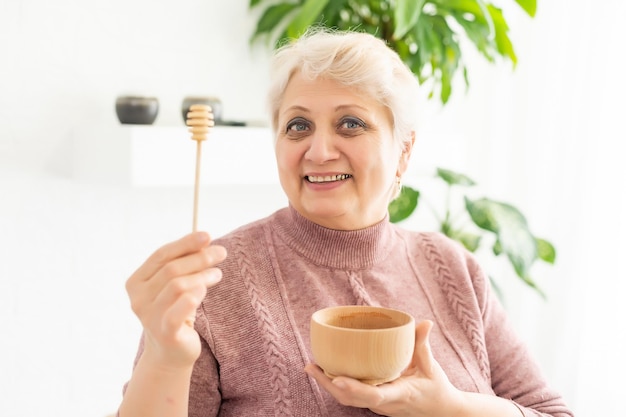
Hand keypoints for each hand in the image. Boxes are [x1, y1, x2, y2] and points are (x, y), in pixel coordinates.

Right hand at [125, 232, 226, 368]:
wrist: (170, 353)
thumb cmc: (174, 311)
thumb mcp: (175, 286)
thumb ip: (184, 265)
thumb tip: (205, 242)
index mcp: (136, 282)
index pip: (161, 255)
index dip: (184, 243)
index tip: (207, 235)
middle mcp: (138, 299)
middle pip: (171, 269)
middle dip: (199, 258)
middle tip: (221, 253)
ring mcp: (149, 317)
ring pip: (177, 286)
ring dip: (202, 276)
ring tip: (218, 274)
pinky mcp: (165, 333)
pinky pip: (177, 312)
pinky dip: (191, 299)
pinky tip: (203, 291)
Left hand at [304, 320, 463, 416]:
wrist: (442, 412)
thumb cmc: (436, 387)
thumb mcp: (431, 365)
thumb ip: (423, 343)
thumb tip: (424, 322)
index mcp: (400, 394)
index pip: (374, 395)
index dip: (354, 388)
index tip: (336, 378)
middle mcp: (385, 404)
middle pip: (351, 400)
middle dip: (328, 385)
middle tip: (311, 367)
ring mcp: (378, 406)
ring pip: (348, 401)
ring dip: (328, 385)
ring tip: (312, 368)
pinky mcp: (374, 404)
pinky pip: (352, 397)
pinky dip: (337, 385)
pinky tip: (325, 370)